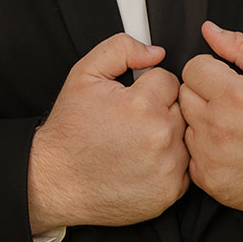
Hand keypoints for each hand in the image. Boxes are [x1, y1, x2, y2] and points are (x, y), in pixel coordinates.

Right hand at [28, 35, 188, 231]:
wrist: (57, 181)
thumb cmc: (70, 132)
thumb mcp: (84, 75)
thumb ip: (121, 49)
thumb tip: (155, 52)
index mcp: (142, 105)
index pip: (169, 80)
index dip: (147, 88)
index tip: (131, 101)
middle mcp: (160, 136)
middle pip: (181, 107)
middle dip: (160, 110)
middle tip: (131, 122)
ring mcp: (168, 167)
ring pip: (185, 136)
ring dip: (167, 136)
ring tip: (136, 143)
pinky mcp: (170, 191)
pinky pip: (185, 167)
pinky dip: (169, 164)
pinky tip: (143, 163)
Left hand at [179, 21, 242, 214]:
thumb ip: (241, 46)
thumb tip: (210, 31)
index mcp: (235, 97)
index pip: (192, 68)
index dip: (212, 68)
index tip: (229, 78)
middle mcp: (219, 130)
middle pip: (184, 95)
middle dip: (205, 92)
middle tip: (235, 102)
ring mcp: (213, 159)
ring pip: (185, 125)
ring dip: (204, 121)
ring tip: (236, 125)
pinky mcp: (212, 182)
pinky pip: (190, 155)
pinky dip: (206, 150)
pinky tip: (232, 147)